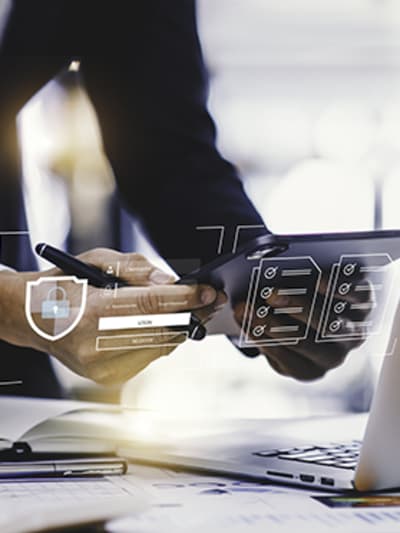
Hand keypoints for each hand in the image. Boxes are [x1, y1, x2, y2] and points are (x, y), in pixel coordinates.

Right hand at [0, 249, 218, 384]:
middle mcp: (95, 345)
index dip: (186, 299)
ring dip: (179, 329)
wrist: (32, 317)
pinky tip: (163, 326)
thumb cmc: (64, 285)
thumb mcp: (98, 261)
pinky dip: (160, 341)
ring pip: (159, 347)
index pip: (151, 305)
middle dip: (191, 315)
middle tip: (210, 302)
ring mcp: (101, 367)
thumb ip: (138, 269)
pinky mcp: (107, 378)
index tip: (208, 293)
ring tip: (190, 311)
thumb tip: (171, 284)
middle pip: (161, 331)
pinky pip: (148, 358)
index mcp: (92, 311)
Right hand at [234, 276, 373, 380]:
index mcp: (310, 368)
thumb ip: (258, 323)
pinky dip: (338, 289)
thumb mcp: (273, 325)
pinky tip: (318, 280)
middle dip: (275, 324)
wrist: (328, 297)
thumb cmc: (291, 314)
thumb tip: (241, 309)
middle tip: (254, 307)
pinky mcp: (366, 301)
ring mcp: (353, 329)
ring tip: (275, 293)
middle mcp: (335, 354)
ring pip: (331, 325)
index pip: (288, 362)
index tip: (242, 317)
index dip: (263, 339)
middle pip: (308, 344)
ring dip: (300, 308)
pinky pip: (357, 298)